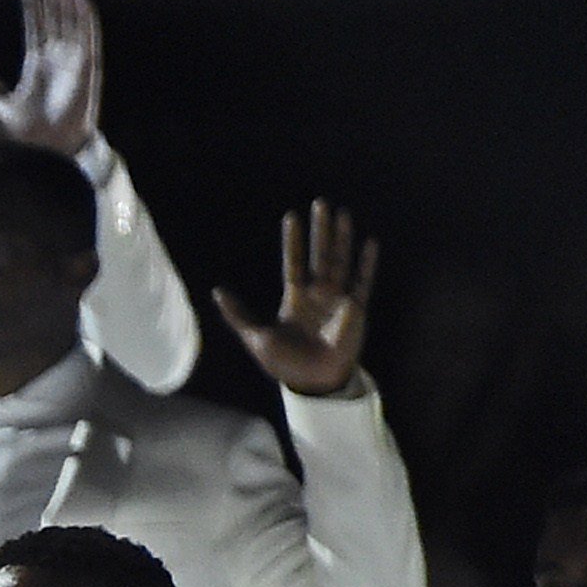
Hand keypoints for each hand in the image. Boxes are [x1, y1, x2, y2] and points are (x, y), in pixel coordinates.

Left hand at [0, 0, 105, 154]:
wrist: (46, 147)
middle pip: (56, 16)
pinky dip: (87, 20)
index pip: (37, 26)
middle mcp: (58, 57)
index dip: (33, 6)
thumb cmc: (28, 131)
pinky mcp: (87, 68)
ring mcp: (73, 60)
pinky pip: (89, 39)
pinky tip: (82, 0)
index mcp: (38, 63)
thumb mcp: (1, 106)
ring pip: (73, 21)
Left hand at [213, 201, 380, 398]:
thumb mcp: (255, 338)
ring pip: (340, 261)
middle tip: (321, 203)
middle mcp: (318, 294)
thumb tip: (216, 292)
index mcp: (295, 299)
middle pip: (320, 255)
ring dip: (342, 238)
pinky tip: (370, 243)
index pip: (294, 262)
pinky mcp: (356, 309)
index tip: (291, 216)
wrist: (313, 383)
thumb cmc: (285, 364)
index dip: (293, 241)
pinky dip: (367, 264)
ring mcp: (338, 300)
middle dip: (320, 230)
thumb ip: (238, 315)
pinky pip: (363, 282)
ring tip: (342, 213)